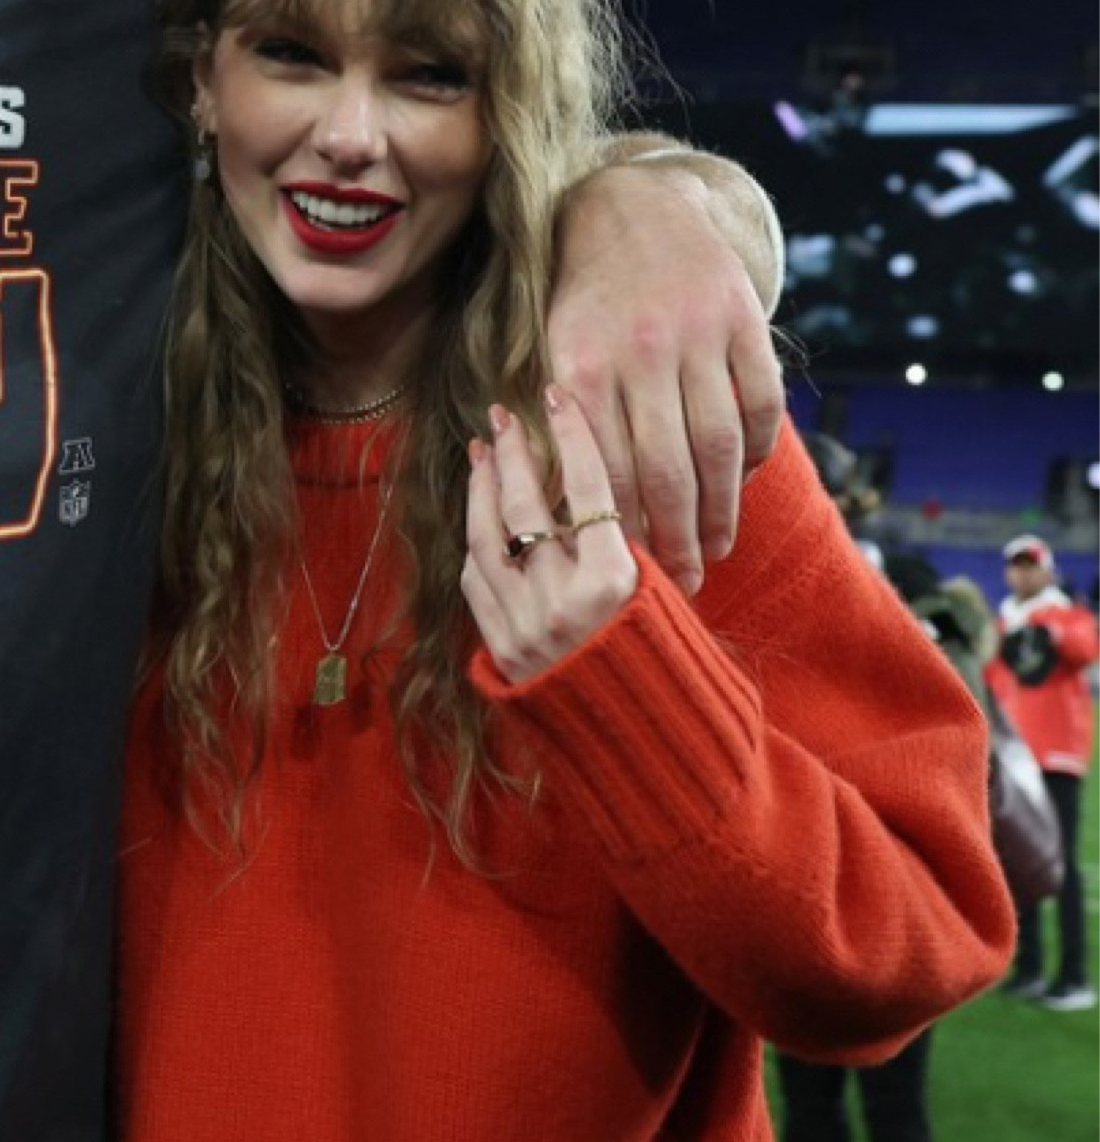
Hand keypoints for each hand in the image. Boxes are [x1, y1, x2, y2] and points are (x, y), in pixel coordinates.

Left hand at [462, 389, 638, 684]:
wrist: (644, 747)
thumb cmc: (667, 666)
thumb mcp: (663, 600)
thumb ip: (627, 546)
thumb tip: (597, 485)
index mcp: (616, 581)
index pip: (589, 486)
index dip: (572, 435)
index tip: (558, 395)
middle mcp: (563, 599)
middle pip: (526, 505)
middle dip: (513, 452)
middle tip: (504, 414)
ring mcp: (524, 624)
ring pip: (487, 538)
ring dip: (483, 489)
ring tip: (483, 452)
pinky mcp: (500, 648)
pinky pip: (475, 581)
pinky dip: (476, 542)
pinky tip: (479, 516)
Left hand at [547, 159, 783, 592]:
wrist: (634, 207)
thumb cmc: (582, 299)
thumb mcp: (553, 351)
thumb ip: (560, 424)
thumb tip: (561, 515)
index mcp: (582, 364)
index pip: (607, 470)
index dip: (621, 530)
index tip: (627, 576)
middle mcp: (641, 350)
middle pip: (669, 469)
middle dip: (676, 537)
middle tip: (683, 583)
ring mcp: (699, 334)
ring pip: (720, 445)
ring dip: (721, 508)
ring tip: (715, 548)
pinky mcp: (744, 321)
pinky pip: (760, 404)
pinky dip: (756, 453)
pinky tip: (742, 486)